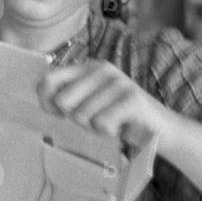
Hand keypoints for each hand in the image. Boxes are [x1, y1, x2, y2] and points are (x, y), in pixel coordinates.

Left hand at [37, 59, 164, 146]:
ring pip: (82, 116)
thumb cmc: (118, 119)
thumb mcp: (89, 104)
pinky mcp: (131, 99)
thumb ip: (67, 98)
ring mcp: (118, 82)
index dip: (46, 101)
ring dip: (95, 128)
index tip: (58, 114)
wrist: (159, 130)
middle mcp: (102, 69)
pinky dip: (108, 132)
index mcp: (88, 67)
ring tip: (112, 122)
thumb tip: (42, 96)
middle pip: (63, 102)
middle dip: (75, 118)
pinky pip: (101, 123)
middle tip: (95, 120)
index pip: (49, 80)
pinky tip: (121, 127)